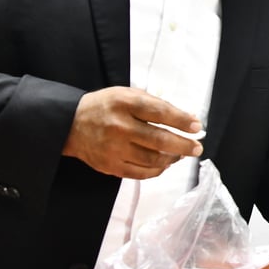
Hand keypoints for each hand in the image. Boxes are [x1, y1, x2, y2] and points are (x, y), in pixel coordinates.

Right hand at [62, 87, 202, 178]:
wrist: (71, 123)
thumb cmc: (106, 107)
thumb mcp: (127, 95)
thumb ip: (155, 105)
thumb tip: (186, 119)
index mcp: (125, 103)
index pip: (160, 113)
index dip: (182, 121)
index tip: (197, 126)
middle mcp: (119, 126)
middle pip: (160, 140)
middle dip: (184, 145)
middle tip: (197, 148)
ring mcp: (114, 149)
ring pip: (153, 159)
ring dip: (172, 158)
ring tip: (180, 154)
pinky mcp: (110, 166)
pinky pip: (141, 173)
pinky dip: (157, 170)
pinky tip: (164, 164)